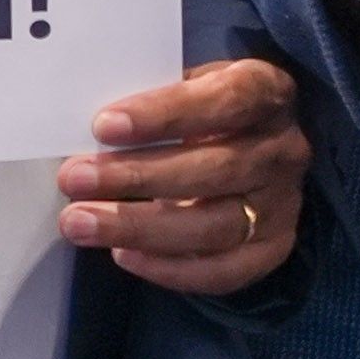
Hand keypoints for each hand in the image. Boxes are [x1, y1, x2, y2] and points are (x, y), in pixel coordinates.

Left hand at [63, 55, 307, 293]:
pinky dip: (169, 269)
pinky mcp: (272, 249)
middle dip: (138, 176)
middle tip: (74, 179)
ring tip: (78, 223)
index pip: (230, 99)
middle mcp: (286, 150)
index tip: (104, 125)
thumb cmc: (206, 114)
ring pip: (216, 226)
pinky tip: (122, 255)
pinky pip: (223, 271)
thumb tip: (93, 129)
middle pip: (219, 169)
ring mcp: (283, 205)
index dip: (168, 112)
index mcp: (269, 94)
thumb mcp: (192, 87)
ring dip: (140, 227)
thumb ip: (157, 99)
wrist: (255, 153)